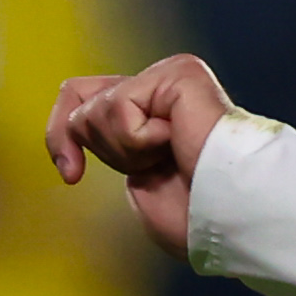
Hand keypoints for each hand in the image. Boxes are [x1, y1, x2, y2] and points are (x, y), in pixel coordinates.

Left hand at [45, 51, 236, 256]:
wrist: (234, 220)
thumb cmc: (200, 218)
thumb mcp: (138, 186)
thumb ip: (113, 149)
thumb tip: (78, 123)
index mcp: (155, 114)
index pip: (83, 101)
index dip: (61, 135)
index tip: (69, 176)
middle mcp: (163, 87)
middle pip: (79, 101)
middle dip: (96, 148)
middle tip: (142, 170)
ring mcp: (171, 76)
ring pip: (93, 109)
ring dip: (123, 152)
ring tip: (167, 161)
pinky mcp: (178, 74)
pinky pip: (118, 106)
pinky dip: (136, 142)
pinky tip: (174, 147)